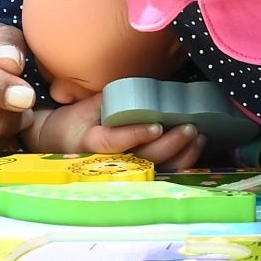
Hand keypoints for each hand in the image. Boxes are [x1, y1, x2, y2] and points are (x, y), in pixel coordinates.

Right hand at [25, 92, 207, 169]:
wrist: (62, 145)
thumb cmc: (73, 123)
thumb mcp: (83, 107)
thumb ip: (108, 99)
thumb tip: (136, 87)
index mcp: (92, 144)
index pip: (114, 142)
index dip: (136, 135)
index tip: (156, 126)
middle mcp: (109, 162)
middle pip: (143, 157)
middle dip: (170, 144)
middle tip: (190, 127)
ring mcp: (125, 171)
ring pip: (157, 168)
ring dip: (182, 154)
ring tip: (198, 136)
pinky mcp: (138, 173)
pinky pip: (164, 171)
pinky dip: (183, 161)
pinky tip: (196, 147)